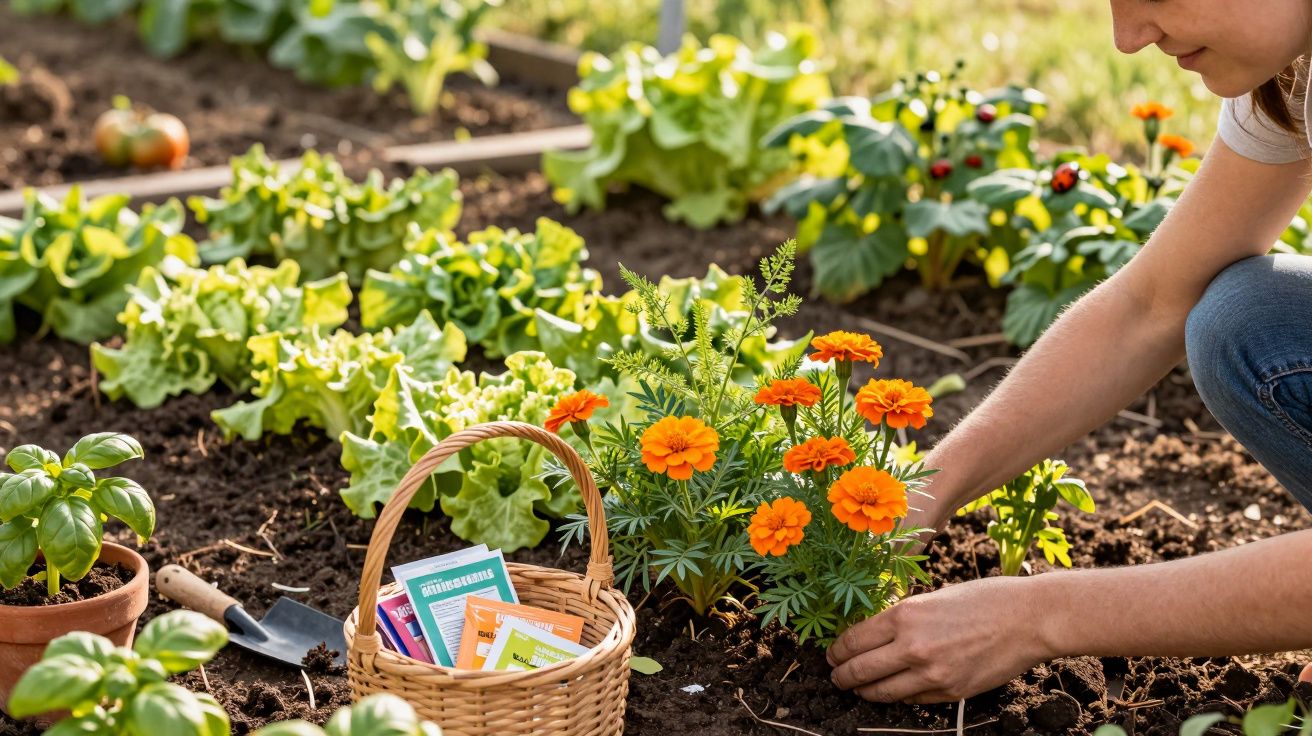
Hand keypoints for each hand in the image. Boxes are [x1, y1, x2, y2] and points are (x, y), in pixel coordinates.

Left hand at [827, 575, 1058, 703]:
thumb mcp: (932, 597)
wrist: (1028, 618)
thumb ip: (903, 618)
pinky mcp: (949, 692)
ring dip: (865, 692)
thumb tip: (875, 634)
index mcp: (904, 616)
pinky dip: (899, 697)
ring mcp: (931, 674)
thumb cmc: (983, 599)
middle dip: (841, 676)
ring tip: (858, 689)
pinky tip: (894, 691)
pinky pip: (912, 699)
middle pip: (860, 670)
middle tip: (835, 677)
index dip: (837, 651)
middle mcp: (912, 647)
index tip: (831, 654)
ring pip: (881, 692)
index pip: (854, 641)